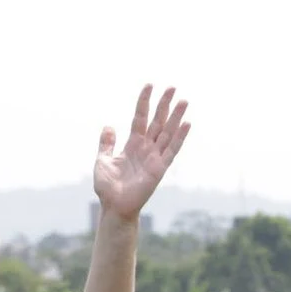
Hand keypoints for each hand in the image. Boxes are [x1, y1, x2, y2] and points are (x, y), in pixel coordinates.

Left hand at [92, 85, 191, 221]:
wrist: (114, 206)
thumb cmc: (108, 187)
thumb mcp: (102, 160)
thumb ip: (106, 144)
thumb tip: (108, 126)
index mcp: (132, 144)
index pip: (140, 117)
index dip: (144, 102)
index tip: (150, 85)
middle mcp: (146, 148)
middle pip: (157, 121)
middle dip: (165, 104)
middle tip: (172, 87)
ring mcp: (154, 157)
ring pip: (167, 132)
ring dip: (176, 117)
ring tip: (184, 100)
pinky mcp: (160, 168)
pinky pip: (172, 150)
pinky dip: (180, 137)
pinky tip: (187, 124)